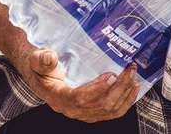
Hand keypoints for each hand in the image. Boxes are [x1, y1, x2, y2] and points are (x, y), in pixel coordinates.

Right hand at [19, 49, 140, 122]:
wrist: (40, 76)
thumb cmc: (40, 66)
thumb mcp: (36, 59)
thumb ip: (42, 59)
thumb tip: (50, 57)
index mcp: (58, 97)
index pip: (80, 99)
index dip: (97, 89)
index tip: (111, 75)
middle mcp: (71, 109)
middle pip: (100, 105)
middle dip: (119, 88)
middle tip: (129, 70)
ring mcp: (83, 113)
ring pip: (109, 110)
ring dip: (125, 95)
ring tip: (134, 77)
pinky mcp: (91, 112)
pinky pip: (111, 112)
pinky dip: (125, 102)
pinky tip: (133, 89)